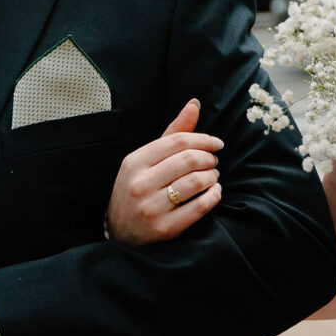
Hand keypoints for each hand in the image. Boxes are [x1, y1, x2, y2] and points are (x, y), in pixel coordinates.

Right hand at [106, 99, 222, 247]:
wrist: (119, 231)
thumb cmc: (137, 188)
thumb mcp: (146, 160)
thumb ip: (172, 133)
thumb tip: (194, 104)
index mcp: (134, 162)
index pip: (177, 141)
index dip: (203, 139)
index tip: (216, 144)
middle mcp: (140, 184)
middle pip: (188, 160)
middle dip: (209, 158)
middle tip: (214, 161)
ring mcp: (151, 208)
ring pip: (195, 182)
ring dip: (212, 176)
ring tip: (213, 176)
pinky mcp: (164, 228)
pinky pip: (199, 207)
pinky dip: (214, 196)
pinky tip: (214, 192)